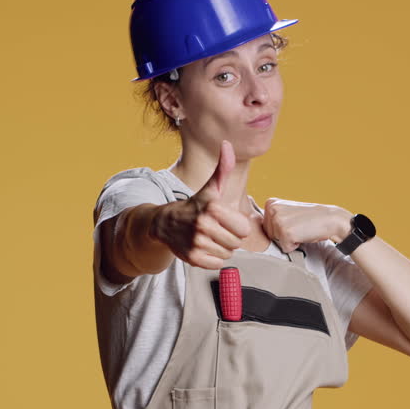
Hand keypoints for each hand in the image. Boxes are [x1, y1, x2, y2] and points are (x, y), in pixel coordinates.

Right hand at [152, 141, 250, 269]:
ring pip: (227, 254)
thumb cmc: (194, 205)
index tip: (225, 220)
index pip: (244, 229)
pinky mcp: (192, 258)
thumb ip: (223, 168)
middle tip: (216, 230)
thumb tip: (227, 145)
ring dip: (221, 248)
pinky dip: (213, 259)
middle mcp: (204, 225)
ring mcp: (197, 242)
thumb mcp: (211, 187)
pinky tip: (203, 248)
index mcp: (213, 207)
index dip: (237, 226)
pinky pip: (217, 264)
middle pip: (236, 243)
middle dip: (229, 237)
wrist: (165, 223)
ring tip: (209, 238)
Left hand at [262, 198, 352, 251]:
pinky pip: (285, 248)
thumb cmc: (309, 218)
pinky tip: (303, 234)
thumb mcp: (287, 211)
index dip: (280, 229)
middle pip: (269, 235)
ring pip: (276, 242)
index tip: (293, 221)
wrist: (329, 219)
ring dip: (289, 240)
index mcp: (270, 202)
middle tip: (298, 226)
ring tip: (301, 229)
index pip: (266, 227)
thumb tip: (256, 231)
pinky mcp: (285, 232)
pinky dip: (295, 246)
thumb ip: (273, 216)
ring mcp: (278, 220)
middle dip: (283, 235)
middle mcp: (272, 209)